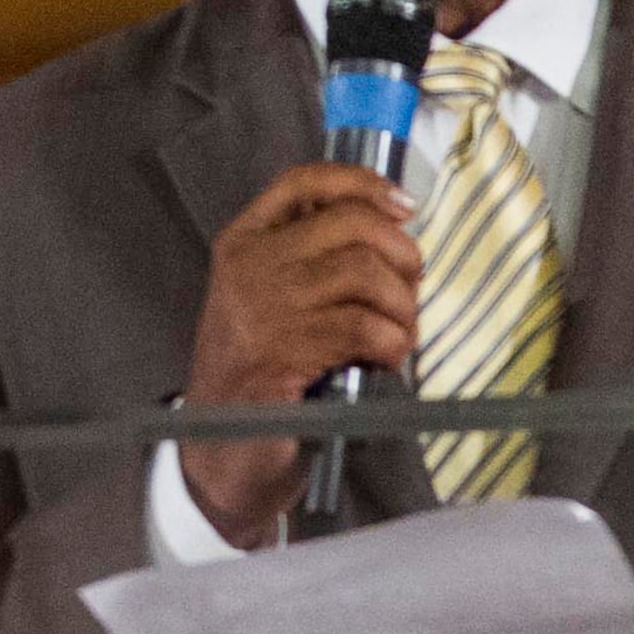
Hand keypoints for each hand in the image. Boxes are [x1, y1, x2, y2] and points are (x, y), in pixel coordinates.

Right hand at [181, 164, 421, 546]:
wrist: (223, 452)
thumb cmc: (262, 373)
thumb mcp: (277, 301)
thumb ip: (317, 260)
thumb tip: (396, 228)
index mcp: (243, 243)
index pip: (303, 182)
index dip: (363, 185)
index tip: (405, 207)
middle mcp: (248, 267)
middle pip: (351, 224)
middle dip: (402, 256)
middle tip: (410, 293)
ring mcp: (261, 310)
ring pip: (365, 273)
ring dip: (402, 306)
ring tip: (400, 334)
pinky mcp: (280, 356)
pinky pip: (364, 327)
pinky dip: (393, 343)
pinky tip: (387, 359)